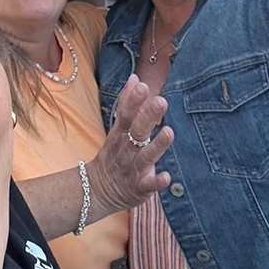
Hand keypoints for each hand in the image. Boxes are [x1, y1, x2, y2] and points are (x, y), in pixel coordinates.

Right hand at [87, 75, 173, 215]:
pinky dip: (156, 181)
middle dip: (148, 116)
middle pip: (136, 131)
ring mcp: (132, 169)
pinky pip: (148, 185)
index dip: (133, 100)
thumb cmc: (115, 154)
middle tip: (161, 101)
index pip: (125, 114)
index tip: (143, 85)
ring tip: (169, 132)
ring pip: (145, 156)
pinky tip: (167, 176)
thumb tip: (135, 77)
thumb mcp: (117, 129)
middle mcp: (125, 150)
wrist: (98, 191)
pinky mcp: (139, 188)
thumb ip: (127, 104)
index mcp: (120, 134)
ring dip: (157, 145)